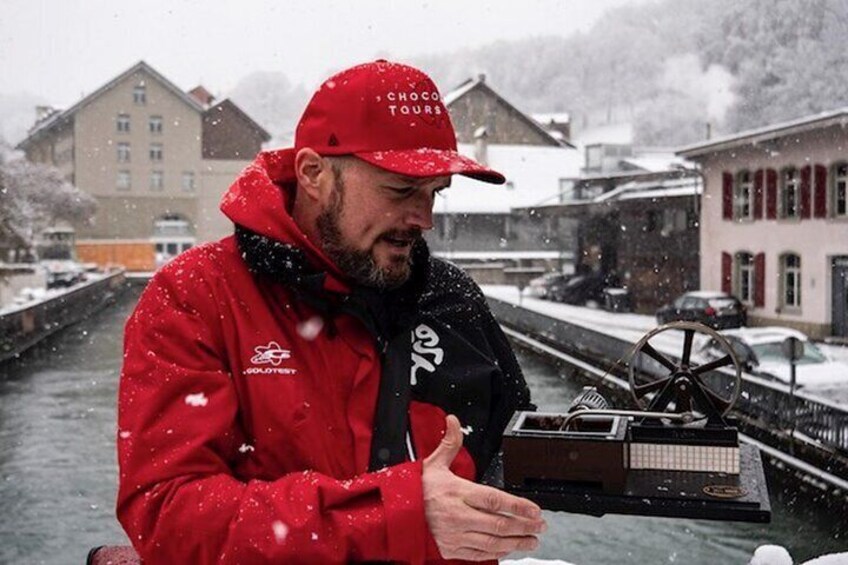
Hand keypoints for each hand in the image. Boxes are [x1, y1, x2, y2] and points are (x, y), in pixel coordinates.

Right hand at [422, 414, 545, 560]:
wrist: (394, 515)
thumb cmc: (415, 490)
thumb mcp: (433, 464)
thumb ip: (450, 443)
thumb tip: (453, 420)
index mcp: (456, 493)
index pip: (493, 500)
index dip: (517, 506)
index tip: (535, 510)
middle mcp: (457, 516)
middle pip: (498, 524)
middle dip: (524, 526)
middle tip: (540, 525)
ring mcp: (454, 535)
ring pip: (492, 542)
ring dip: (516, 542)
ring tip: (532, 540)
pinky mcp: (450, 549)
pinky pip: (479, 554)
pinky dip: (498, 552)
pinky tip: (510, 548)